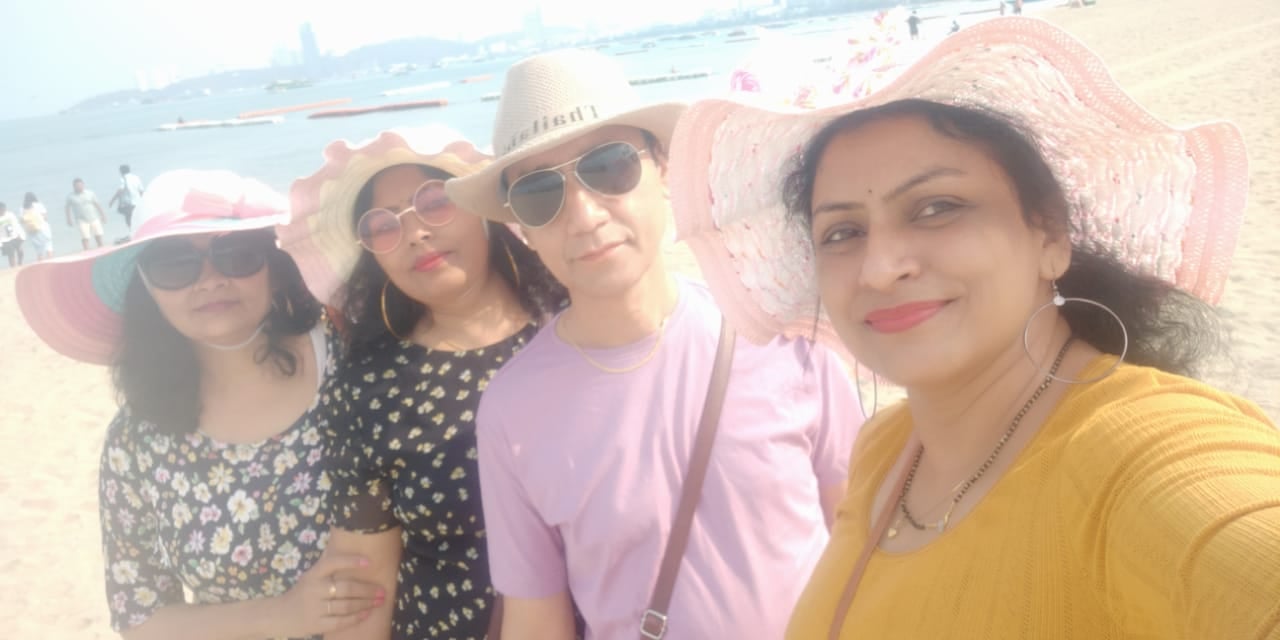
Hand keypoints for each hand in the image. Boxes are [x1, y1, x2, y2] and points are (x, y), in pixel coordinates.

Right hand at [266, 552, 385, 637]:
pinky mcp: (316, 624)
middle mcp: (314, 590)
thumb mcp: (310, 575)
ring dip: (365, 604)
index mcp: (313, 574)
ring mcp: (314, 608)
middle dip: (367, 590)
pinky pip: (340, 622)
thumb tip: (348, 543)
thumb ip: (327, 564)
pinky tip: (366, 613)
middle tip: (382, 591)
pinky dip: (355, 618)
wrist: (278, 615)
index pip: (332, 563)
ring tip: (379, 601)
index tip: (369, 562)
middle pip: (345, 588)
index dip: (350, 561)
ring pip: (345, 606)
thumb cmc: (302, 592)